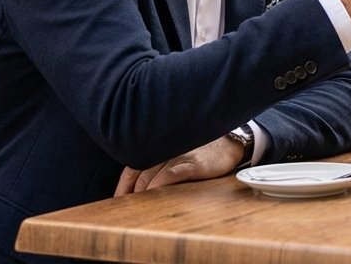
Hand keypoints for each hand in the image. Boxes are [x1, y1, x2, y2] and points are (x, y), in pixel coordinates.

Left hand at [114, 135, 244, 195]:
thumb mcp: (180, 153)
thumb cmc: (205, 150)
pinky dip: (158, 185)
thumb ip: (161, 165)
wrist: (233, 141)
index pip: (132, 168)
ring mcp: (178, 156)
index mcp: (159, 148)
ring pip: (151, 176)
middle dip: (131, 193)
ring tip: (134, 208)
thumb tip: (144, 186)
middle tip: (125, 209)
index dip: (123, 186)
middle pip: (139, 175)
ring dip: (141, 193)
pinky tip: (153, 193)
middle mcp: (165, 150)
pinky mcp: (192, 164)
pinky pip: (171, 175)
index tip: (117, 200)